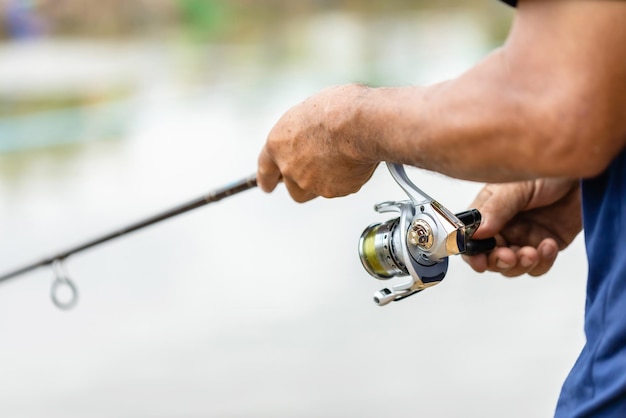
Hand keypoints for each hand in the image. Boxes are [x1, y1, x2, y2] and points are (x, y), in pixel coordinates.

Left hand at [257, 84, 377, 201]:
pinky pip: (339, 188)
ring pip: (315, 191)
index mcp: (278, 144)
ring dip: (323, 183)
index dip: (266, 179)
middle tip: (318, 170)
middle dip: (302, 182)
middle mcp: (290, 167)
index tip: (267, 186)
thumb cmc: (338, 108)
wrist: (361, 123)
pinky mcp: (334, 191)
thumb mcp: (310, 112)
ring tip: (340, 163)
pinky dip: (346, 179)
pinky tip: (356, 161)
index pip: (265, 170)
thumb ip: (303, 134)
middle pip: (292, 187)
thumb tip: (310, 140)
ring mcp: (311, 182)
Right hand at [463, 178, 581, 276]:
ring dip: (521, 264)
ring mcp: (525, 237)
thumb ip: (496, 210)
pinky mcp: (547, 245)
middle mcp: (503, 227)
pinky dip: (543, 261)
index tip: (478, 260)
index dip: (471, 252)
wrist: (584, 176)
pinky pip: (539, 266)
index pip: (471, 238)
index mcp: (488, 211)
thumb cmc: (549, 170)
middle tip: (508, 256)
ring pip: (513, 267)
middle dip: (498, 261)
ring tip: (532, 252)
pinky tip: (549, 244)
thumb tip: (476, 232)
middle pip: (490, 257)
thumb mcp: (516, 187)